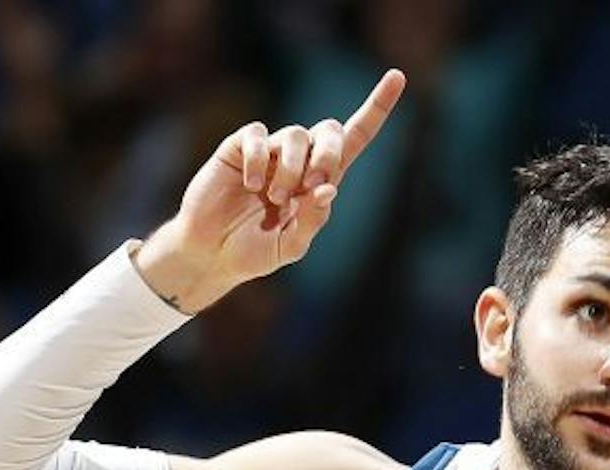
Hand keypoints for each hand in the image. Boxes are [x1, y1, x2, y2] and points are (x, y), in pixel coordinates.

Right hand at [134, 68, 404, 312]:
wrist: (211, 253)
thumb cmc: (254, 251)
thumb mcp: (292, 245)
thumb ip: (313, 220)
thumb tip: (329, 189)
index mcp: (320, 181)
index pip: (355, 138)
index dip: (376, 108)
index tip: (398, 77)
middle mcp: (299, 160)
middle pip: (329, 129)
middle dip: (329, 153)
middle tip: (315, 183)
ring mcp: (269, 151)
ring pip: (295, 134)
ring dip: (291, 168)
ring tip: (274, 197)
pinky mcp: (239, 147)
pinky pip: (257, 135)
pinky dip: (259, 159)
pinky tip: (252, 184)